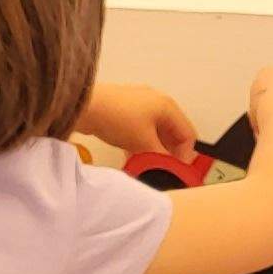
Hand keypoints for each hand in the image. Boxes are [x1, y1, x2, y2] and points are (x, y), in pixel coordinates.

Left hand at [78, 83, 201, 158]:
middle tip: (165, 169)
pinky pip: (140, 129)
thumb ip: (161, 158)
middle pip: (171, 132)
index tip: (179, 171)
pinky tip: (132, 156)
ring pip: (154, 132)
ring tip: (147, 165)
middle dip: (169, 152)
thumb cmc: (117, 117)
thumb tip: (168, 168)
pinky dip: (140, 143)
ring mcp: (139, 104)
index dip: (186, 155)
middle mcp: (156, 102)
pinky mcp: (124, 110)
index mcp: (167, 106)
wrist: (85, 106)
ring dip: (153, 149)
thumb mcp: (144, 143)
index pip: (187, 134)